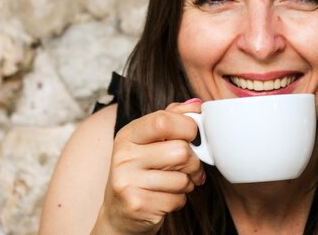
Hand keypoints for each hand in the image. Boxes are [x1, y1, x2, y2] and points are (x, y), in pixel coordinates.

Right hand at [93, 99, 204, 234]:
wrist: (120, 212)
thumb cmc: (142, 171)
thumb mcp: (151, 140)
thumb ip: (173, 117)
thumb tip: (197, 104)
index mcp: (128, 134)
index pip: (162, 120)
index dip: (187, 127)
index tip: (191, 135)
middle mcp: (124, 156)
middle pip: (180, 151)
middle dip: (193, 161)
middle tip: (188, 166)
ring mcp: (127, 182)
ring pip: (182, 178)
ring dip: (187, 183)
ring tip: (174, 183)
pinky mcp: (136, 205)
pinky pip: (177, 199)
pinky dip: (179, 200)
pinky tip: (165, 197)